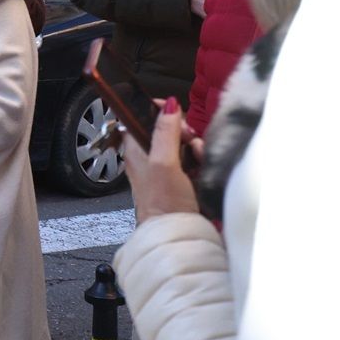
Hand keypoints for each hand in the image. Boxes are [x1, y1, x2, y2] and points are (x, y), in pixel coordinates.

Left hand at [122, 97, 202, 221]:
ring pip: (183, 144)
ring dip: (195, 148)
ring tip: (198, 159)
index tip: (173, 111)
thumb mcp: (164, 162)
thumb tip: (168, 105)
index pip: (140, 118)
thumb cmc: (163, 204)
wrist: (178, 234)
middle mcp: (148, 158)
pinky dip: (200, 161)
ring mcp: (165, 169)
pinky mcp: (182, 180)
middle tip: (189, 141)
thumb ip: (165, 133)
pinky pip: (193, 160)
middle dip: (183, 132)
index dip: (157, 111)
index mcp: (136, 150)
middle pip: (167, 130)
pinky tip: (203, 169)